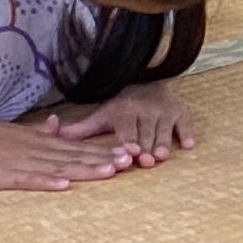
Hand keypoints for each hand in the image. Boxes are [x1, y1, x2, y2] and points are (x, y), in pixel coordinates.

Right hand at [0, 111, 141, 190]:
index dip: (103, 150)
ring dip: (85, 169)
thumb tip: (57, 125)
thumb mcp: (15, 132)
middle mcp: (35, 150)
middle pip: (75, 156)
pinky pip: (28, 179)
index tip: (130, 152)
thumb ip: (38, 132)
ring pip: (58, 166)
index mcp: (38, 142)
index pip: (77, 147)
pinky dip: (46, 182)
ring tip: (111, 171)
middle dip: (104, 159)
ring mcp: (20, 162)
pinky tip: (64, 185)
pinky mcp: (2, 175)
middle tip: (133, 160)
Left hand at [52, 81, 195, 166]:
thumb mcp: (101, 116)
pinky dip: (187, 133)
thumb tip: (53, 135)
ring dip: (164, 142)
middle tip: (148, 161)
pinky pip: (185, 123)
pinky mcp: (181, 112)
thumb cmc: (121, 108)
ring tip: (163, 156)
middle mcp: (145, 110)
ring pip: (164, 129)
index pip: (126, 128)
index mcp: (124, 111)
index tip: (130, 151)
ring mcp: (164, 111)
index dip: (128, 140)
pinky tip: (188, 145)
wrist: (147, 82)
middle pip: (146, 132)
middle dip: (147, 146)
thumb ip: (80, 130)